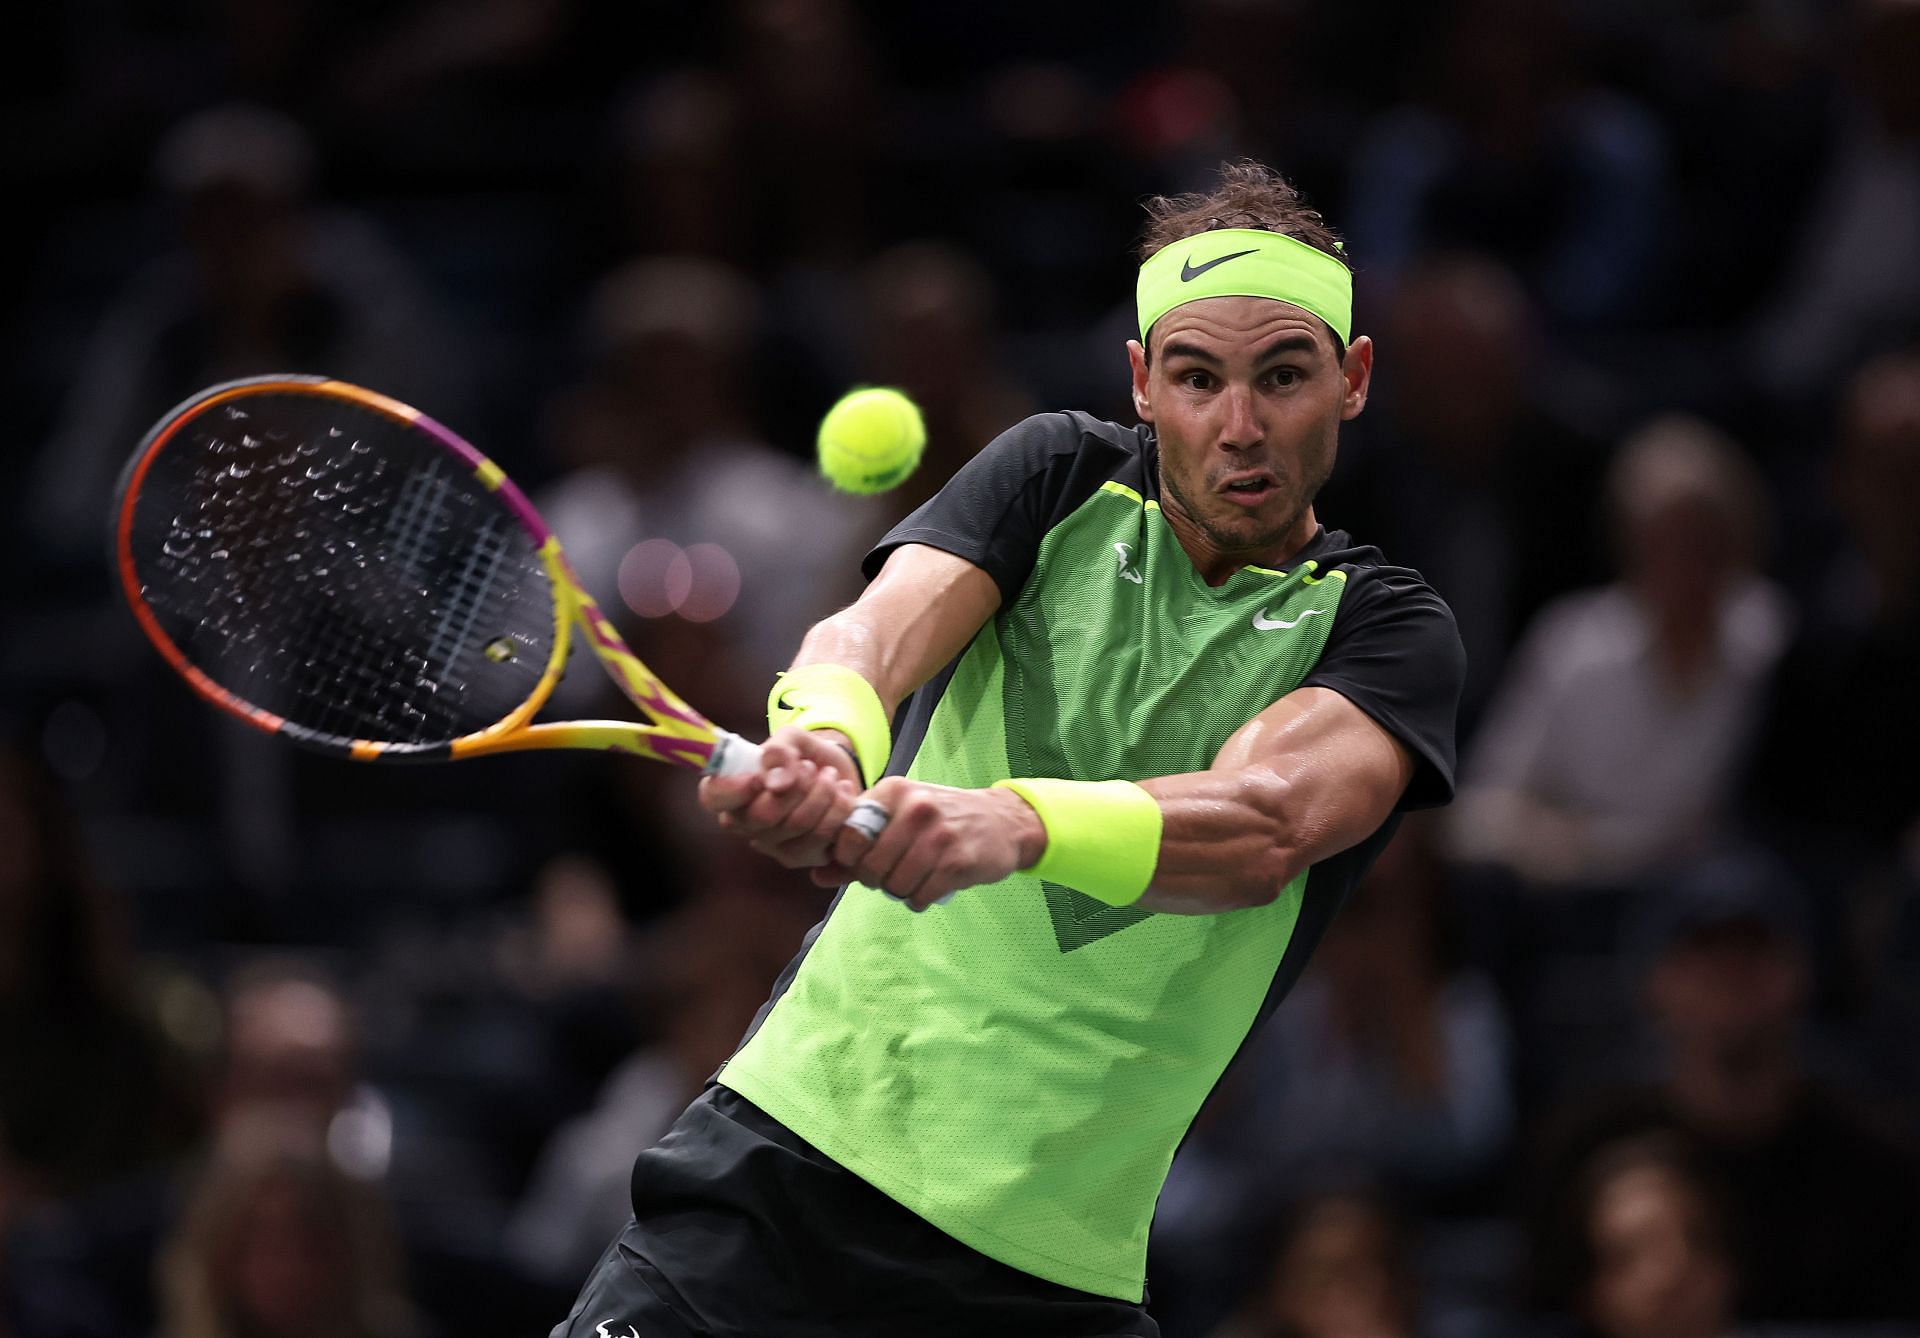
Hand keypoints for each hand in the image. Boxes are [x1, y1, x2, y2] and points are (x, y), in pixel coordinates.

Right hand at [698, 726, 863, 867]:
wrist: (837, 774)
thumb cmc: (803, 756)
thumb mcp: (792, 739)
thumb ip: (779, 751)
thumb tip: (774, 782)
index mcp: (731, 791)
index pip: (713, 797)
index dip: (734, 789)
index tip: (760, 775)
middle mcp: (744, 824)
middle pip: (762, 816)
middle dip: (796, 786)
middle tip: (811, 767)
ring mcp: (771, 846)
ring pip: (796, 827)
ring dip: (822, 795)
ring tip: (831, 776)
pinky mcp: (801, 858)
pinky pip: (820, 841)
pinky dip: (839, 811)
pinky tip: (843, 794)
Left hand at [817, 778, 1046, 910]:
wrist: (1003, 820)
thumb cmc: (940, 820)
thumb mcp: (898, 820)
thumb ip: (855, 847)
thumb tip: (816, 876)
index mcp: (893, 791)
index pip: (849, 836)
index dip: (850, 859)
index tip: (865, 861)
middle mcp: (915, 808)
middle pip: (869, 867)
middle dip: (877, 879)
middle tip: (894, 872)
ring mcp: (938, 835)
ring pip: (894, 886)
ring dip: (901, 891)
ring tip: (915, 877)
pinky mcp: (958, 861)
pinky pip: (920, 897)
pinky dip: (920, 899)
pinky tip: (932, 885)